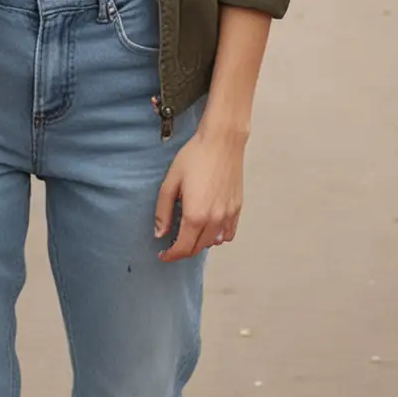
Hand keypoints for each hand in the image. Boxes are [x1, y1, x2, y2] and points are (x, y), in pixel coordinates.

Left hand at [154, 124, 244, 262]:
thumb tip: (160, 233)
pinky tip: (209, 229)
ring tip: (189, 234)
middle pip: (197, 248)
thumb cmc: (195, 157)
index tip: (163, 254)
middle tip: (172, 245)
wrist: (222, 141)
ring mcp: (228, 215)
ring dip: (199, 244)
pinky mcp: (237, 208)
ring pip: (213, 243)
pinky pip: (228, 233)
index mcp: (195, 215)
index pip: (182, 248)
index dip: (171, 255)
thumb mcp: (170, 182)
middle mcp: (214, 220)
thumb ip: (163, 211)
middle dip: (183, 251)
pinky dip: (217, 237)